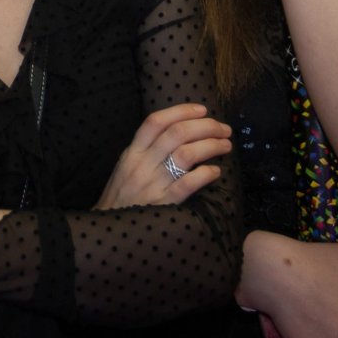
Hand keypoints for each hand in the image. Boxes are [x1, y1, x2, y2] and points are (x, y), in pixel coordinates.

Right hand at [95, 103, 228, 208]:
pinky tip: (216, 171)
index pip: (156, 122)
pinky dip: (206, 174)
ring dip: (211, 145)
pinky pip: (189, 184)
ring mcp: (153, 184)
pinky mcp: (164, 203)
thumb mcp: (126, 166)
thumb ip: (145, 149)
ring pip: (186, 154)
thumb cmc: (122, 195)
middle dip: (206, 126)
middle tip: (223, 129)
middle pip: (177, 133)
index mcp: (132, 152)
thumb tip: (178, 130)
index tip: (202, 110)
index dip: (181, 111)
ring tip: (225, 145)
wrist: (112, 228)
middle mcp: (142, 164)